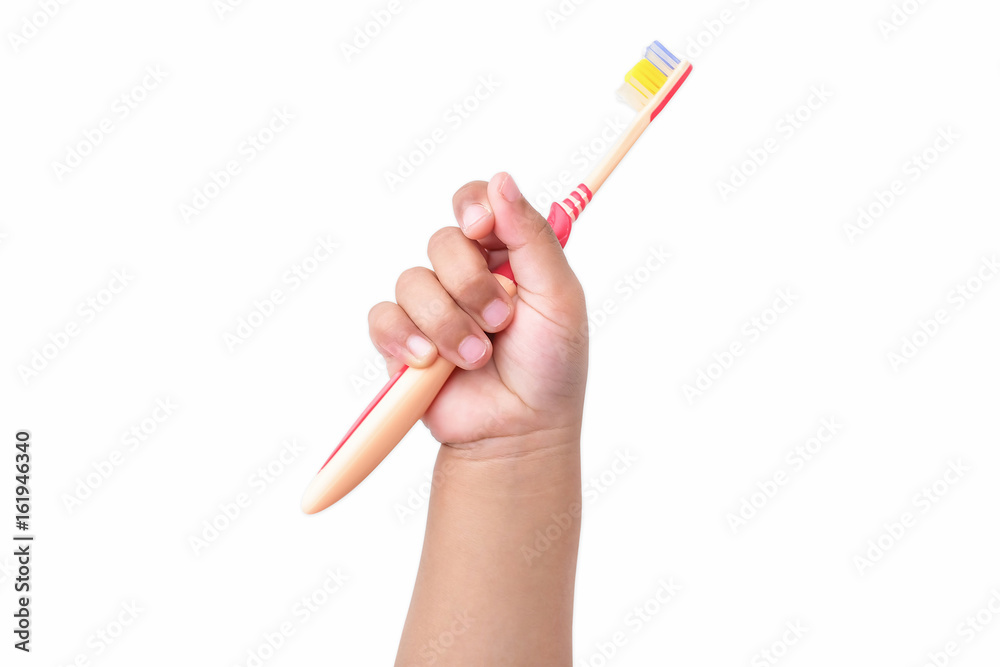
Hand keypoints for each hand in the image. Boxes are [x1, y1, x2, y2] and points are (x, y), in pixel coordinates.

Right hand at [368, 172, 588, 454]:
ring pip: (412, 281)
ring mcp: (431, 306)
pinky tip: (428, 363)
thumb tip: (502, 179)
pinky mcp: (403, 340)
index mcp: (506, 255)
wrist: (520, 430)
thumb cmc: (549, 366)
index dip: (473, 207)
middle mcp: (465, 274)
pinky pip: (383, 318)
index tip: (482, 228)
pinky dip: (405, 339)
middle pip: (442, 241)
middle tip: (502, 322)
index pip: (476, 202)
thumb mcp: (558, 297)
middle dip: (472, 285)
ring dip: (447, 323)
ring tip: (476, 357)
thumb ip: (533, 236)